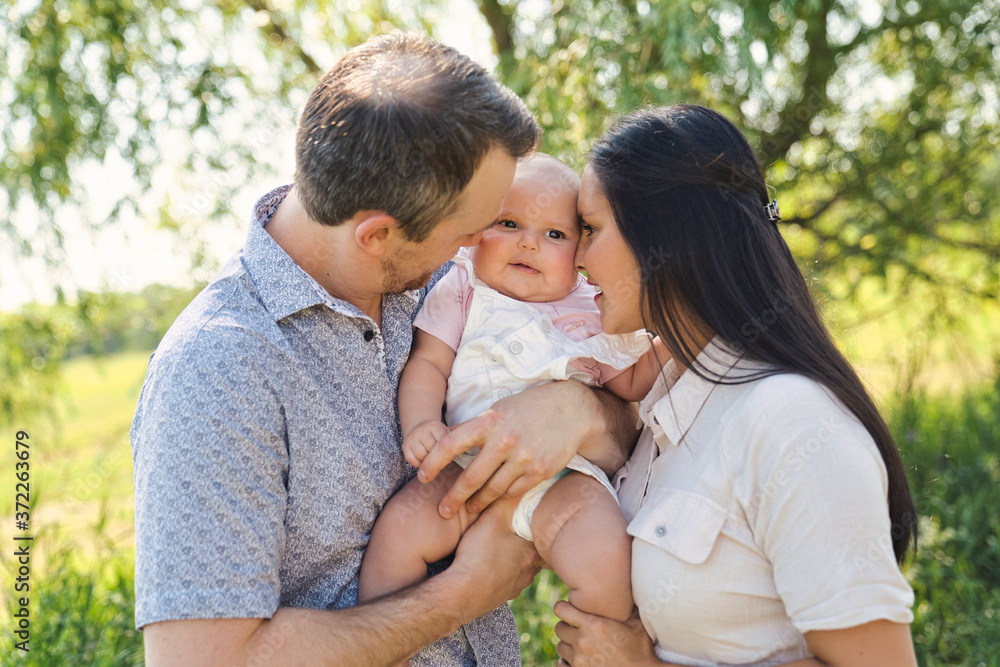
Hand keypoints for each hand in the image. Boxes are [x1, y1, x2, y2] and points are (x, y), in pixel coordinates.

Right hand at [402, 420, 448, 466]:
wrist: (418, 428)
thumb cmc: (436, 434)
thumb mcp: (445, 432)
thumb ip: (452, 441)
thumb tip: (456, 451)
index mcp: (435, 426)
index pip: (443, 445)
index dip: (446, 452)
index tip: (448, 453)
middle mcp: (422, 431)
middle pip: (433, 452)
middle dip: (437, 457)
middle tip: (439, 456)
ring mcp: (412, 438)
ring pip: (423, 457)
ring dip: (428, 461)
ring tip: (430, 457)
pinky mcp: (405, 446)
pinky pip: (412, 460)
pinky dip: (418, 464)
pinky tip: (422, 460)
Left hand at [418, 381, 602, 517]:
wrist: (572, 409)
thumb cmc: (529, 407)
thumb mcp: (499, 410)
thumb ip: (474, 427)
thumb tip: (445, 441)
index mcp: (489, 421)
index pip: (450, 444)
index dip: (432, 463)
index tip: (422, 477)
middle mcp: (504, 440)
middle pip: (470, 477)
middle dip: (453, 498)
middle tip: (442, 511)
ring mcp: (523, 457)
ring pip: (492, 489)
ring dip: (477, 502)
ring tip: (469, 508)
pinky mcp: (540, 470)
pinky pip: (514, 491)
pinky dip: (502, 497)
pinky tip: (496, 499)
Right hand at [447, 498, 540, 618]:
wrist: (462, 593)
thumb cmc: (479, 554)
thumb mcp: (492, 518)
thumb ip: (506, 499)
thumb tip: (520, 484)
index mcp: (533, 551)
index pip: (541, 533)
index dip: (532, 524)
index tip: (523, 518)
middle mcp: (531, 571)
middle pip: (532, 551)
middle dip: (523, 541)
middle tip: (511, 532)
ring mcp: (517, 587)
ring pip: (521, 567)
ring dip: (512, 559)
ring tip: (498, 549)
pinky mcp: (503, 597)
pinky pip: (507, 581)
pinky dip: (500, 574)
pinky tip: (489, 568)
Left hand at [554, 601, 657, 665]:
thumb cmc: (641, 651)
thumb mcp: (636, 625)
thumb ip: (625, 608)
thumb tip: (625, 591)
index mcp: (593, 624)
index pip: (561, 609)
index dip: (564, 608)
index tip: (570, 609)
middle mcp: (582, 641)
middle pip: (559, 628)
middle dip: (567, 626)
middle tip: (578, 628)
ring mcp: (579, 659)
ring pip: (560, 646)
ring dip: (568, 644)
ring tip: (582, 644)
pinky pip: (561, 664)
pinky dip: (566, 662)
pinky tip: (579, 659)